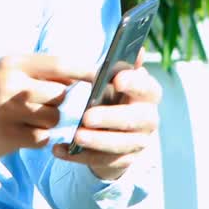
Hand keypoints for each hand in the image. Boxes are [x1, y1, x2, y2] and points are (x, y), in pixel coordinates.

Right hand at [0, 54, 95, 172]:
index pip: (59, 64)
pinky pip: (43, 138)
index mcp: (13, 64)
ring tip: (36, 118)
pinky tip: (27, 131)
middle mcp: (12, 85)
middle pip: (61, 94)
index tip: (101, 77)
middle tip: (62, 105)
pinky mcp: (10, 136)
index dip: (84, 71)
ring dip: (52, 121)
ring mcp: (10, 112)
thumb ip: (38, 72)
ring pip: (54, 117)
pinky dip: (41, 137)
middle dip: (66, 101)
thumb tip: (79, 76)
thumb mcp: (6, 71)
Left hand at [52, 47, 161, 180]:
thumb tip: (137, 47)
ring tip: (75, 135)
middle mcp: (148, 120)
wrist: (115, 129)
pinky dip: (79, 156)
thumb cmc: (113, 95)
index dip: (134, 84)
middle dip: (110, 118)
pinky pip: (101, 161)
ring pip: (119, 144)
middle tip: (87, 116)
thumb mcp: (117, 79)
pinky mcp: (122, 161)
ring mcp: (137, 143)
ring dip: (97, 140)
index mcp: (148, 95)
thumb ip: (124, 65)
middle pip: (134, 120)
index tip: (116, 79)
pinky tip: (60, 150)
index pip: (148, 88)